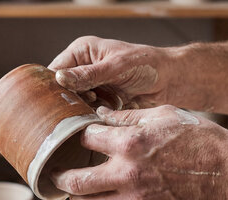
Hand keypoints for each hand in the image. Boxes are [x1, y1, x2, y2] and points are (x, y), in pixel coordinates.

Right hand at [49, 36, 171, 108]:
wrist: (171, 81)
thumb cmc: (148, 64)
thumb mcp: (117, 66)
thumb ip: (89, 74)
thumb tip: (61, 78)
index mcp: (82, 52)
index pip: (56, 70)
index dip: (56, 86)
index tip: (63, 98)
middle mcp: (83, 69)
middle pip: (62, 90)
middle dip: (68, 101)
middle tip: (80, 107)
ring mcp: (91, 87)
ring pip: (73, 104)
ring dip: (80, 111)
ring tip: (94, 111)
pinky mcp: (100, 103)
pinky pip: (86, 114)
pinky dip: (90, 118)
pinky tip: (99, 118)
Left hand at [51, 105, 227, 199]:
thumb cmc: (199, 138)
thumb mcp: (164, 115)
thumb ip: (128, 116)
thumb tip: (100, 116)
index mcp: (130, 143)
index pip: (86, 140)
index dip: (78, 138)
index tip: (79, 141)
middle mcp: (128, 174)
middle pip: (76, 181)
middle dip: (61, 177)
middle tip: (57, 176)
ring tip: (78, 197)